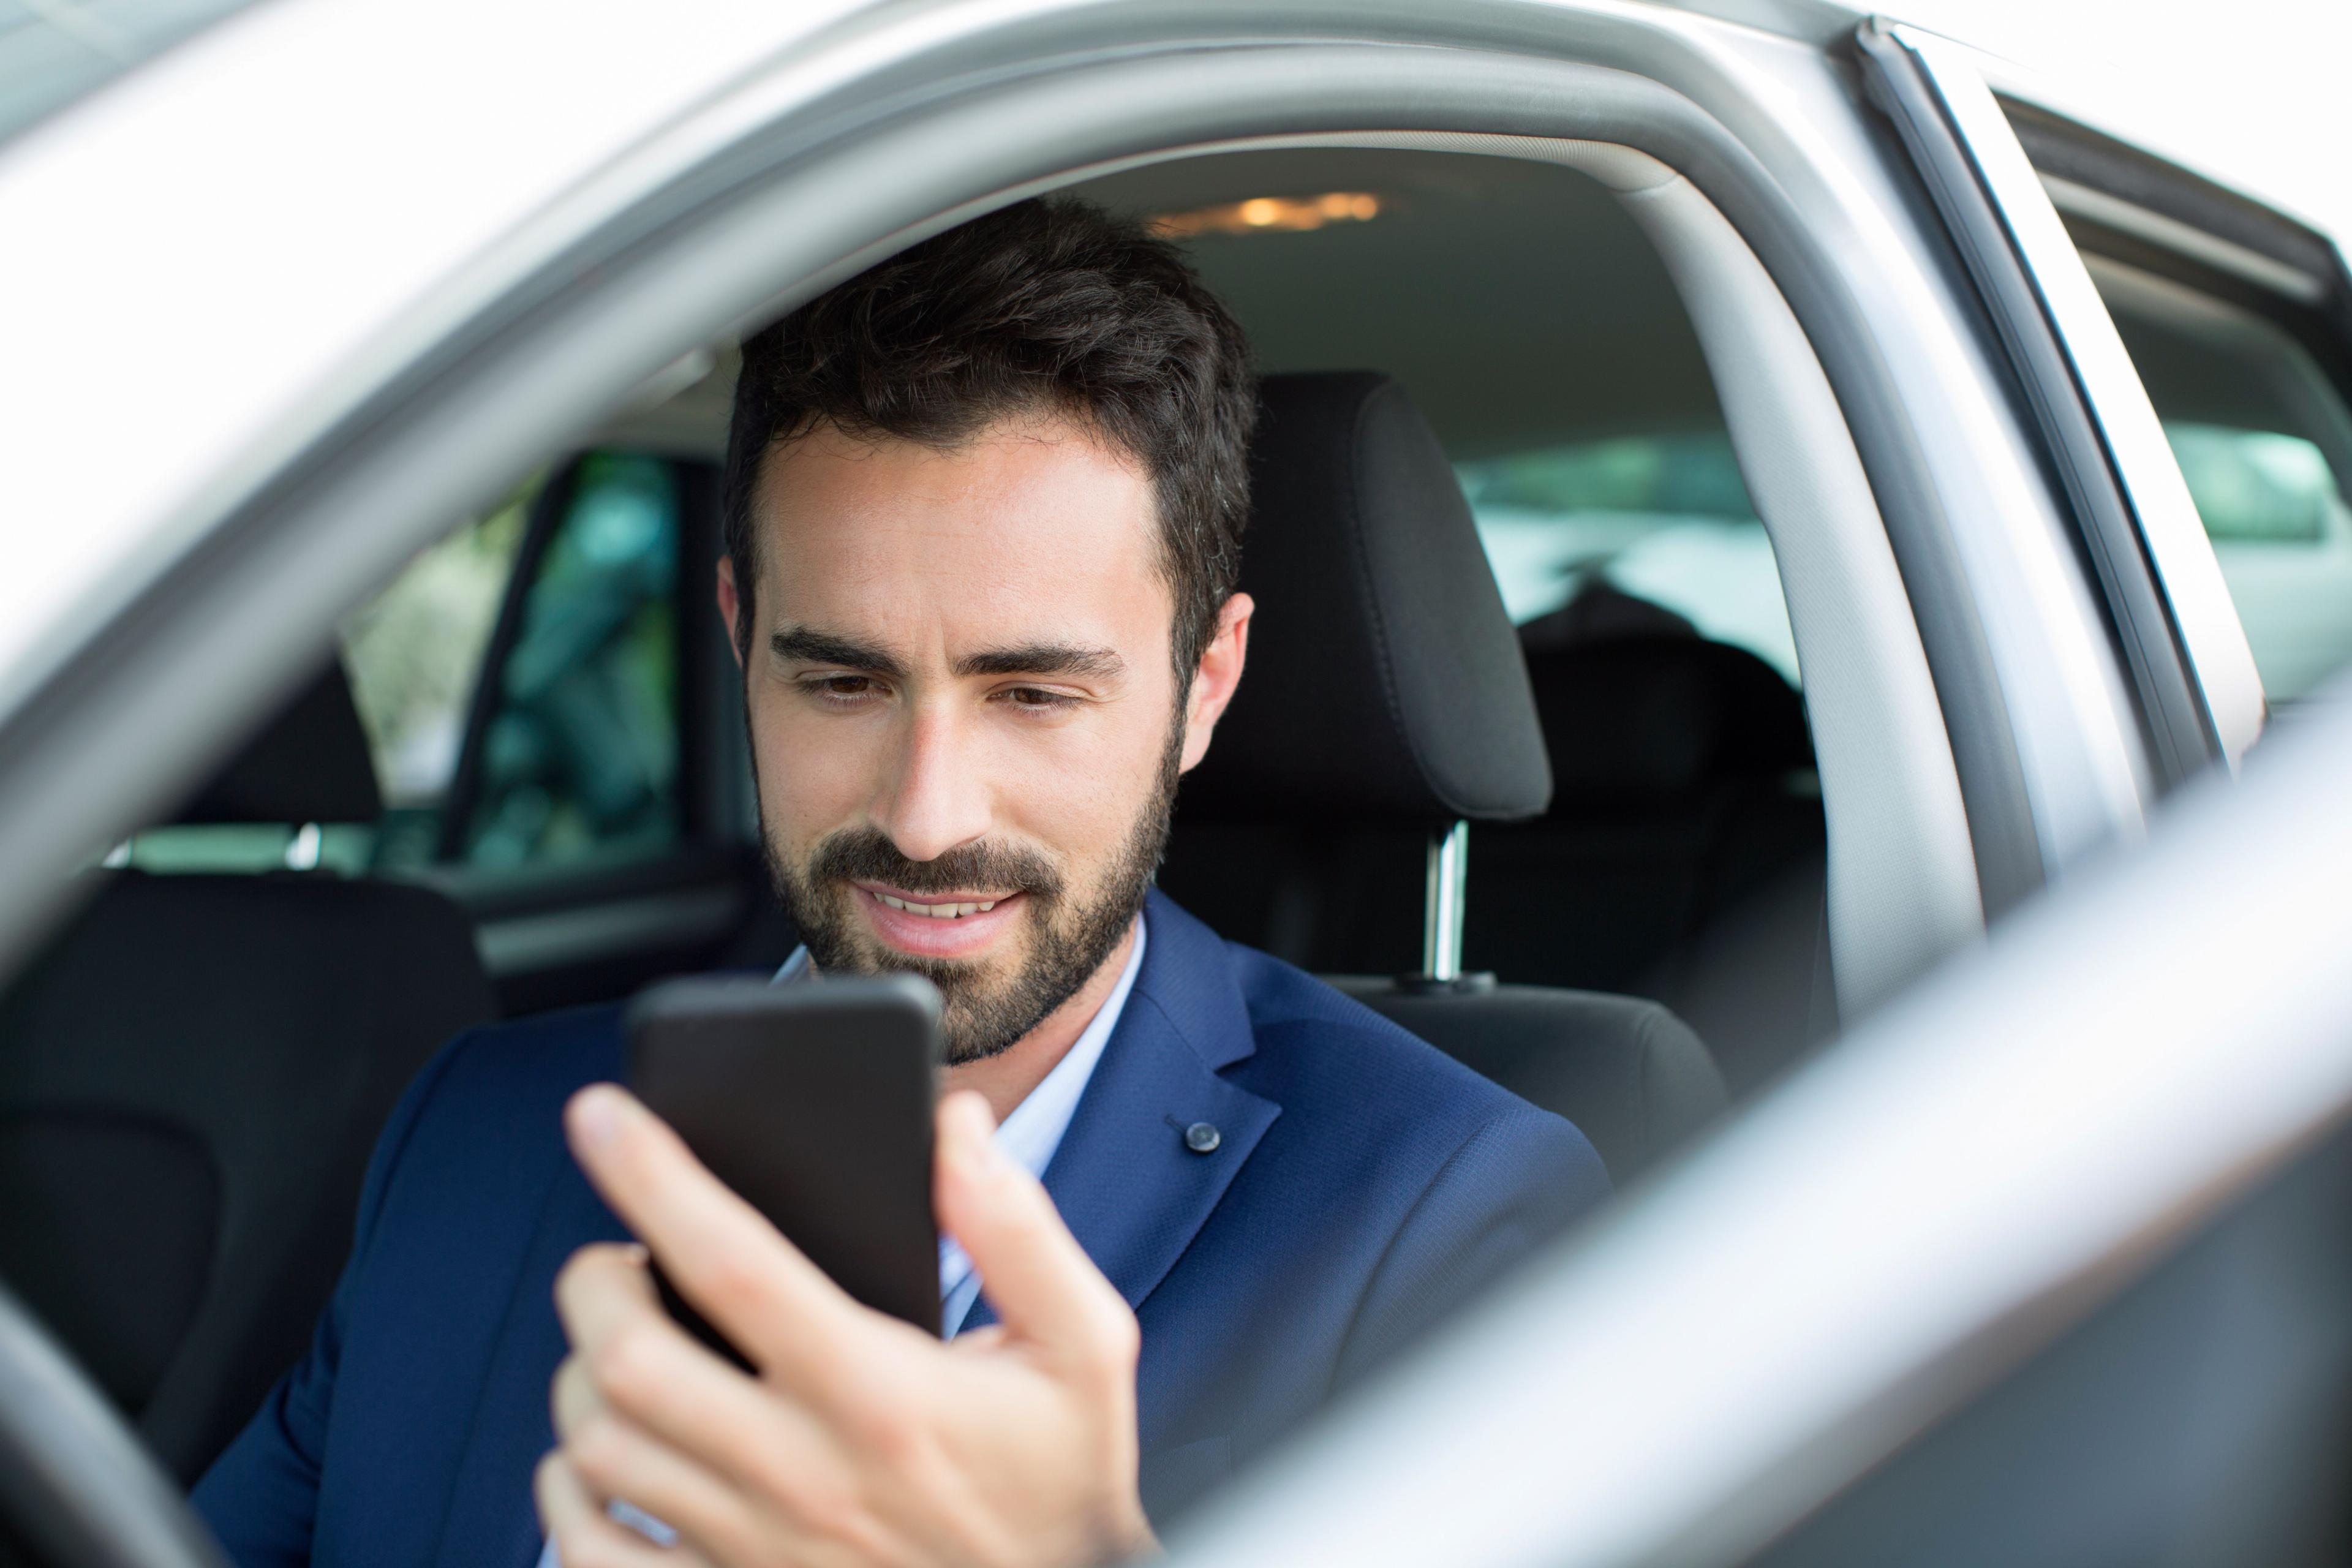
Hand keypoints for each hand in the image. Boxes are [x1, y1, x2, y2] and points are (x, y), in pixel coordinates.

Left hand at [535, 1084, 1155, 1567]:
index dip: (654, 1178)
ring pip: (599, 1449)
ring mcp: (753, 1550)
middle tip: (619, 1255)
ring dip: (581, 1376)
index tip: (603, 1114)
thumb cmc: (1061, 1484)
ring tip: (619, 1341)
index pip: (734, 1264)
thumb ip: (1020, 1232)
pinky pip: (590, 1553)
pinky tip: (594, 1460)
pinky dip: (564, 1497)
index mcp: (881, 1394)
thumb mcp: (1084, 1348)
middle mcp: (802, 1475)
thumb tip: (956, 1131)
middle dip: (595, 1282)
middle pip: (631, 1361)